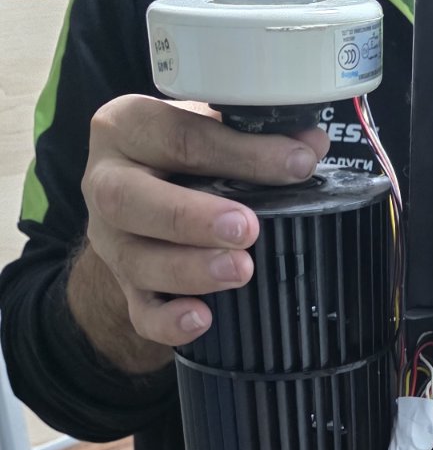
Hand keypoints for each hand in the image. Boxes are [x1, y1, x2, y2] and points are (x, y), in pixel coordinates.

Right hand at [81, 94, 328, 347]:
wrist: (137, 198)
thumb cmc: (178, 155)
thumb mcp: (207, 129)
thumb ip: (252, 135)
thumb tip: (310, 146)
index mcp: (126, 127)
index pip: (178, 135)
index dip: (241, 152)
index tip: (297, 164)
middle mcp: (105, 182)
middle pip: (130, 200)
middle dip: (191, 218)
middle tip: (247, 229)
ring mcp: (109, 239)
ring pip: (135, 261)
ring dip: (190, 270)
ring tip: (240, 271)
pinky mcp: (121, 285)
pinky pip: (138, 311)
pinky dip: (168, 322)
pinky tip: (201, 319)